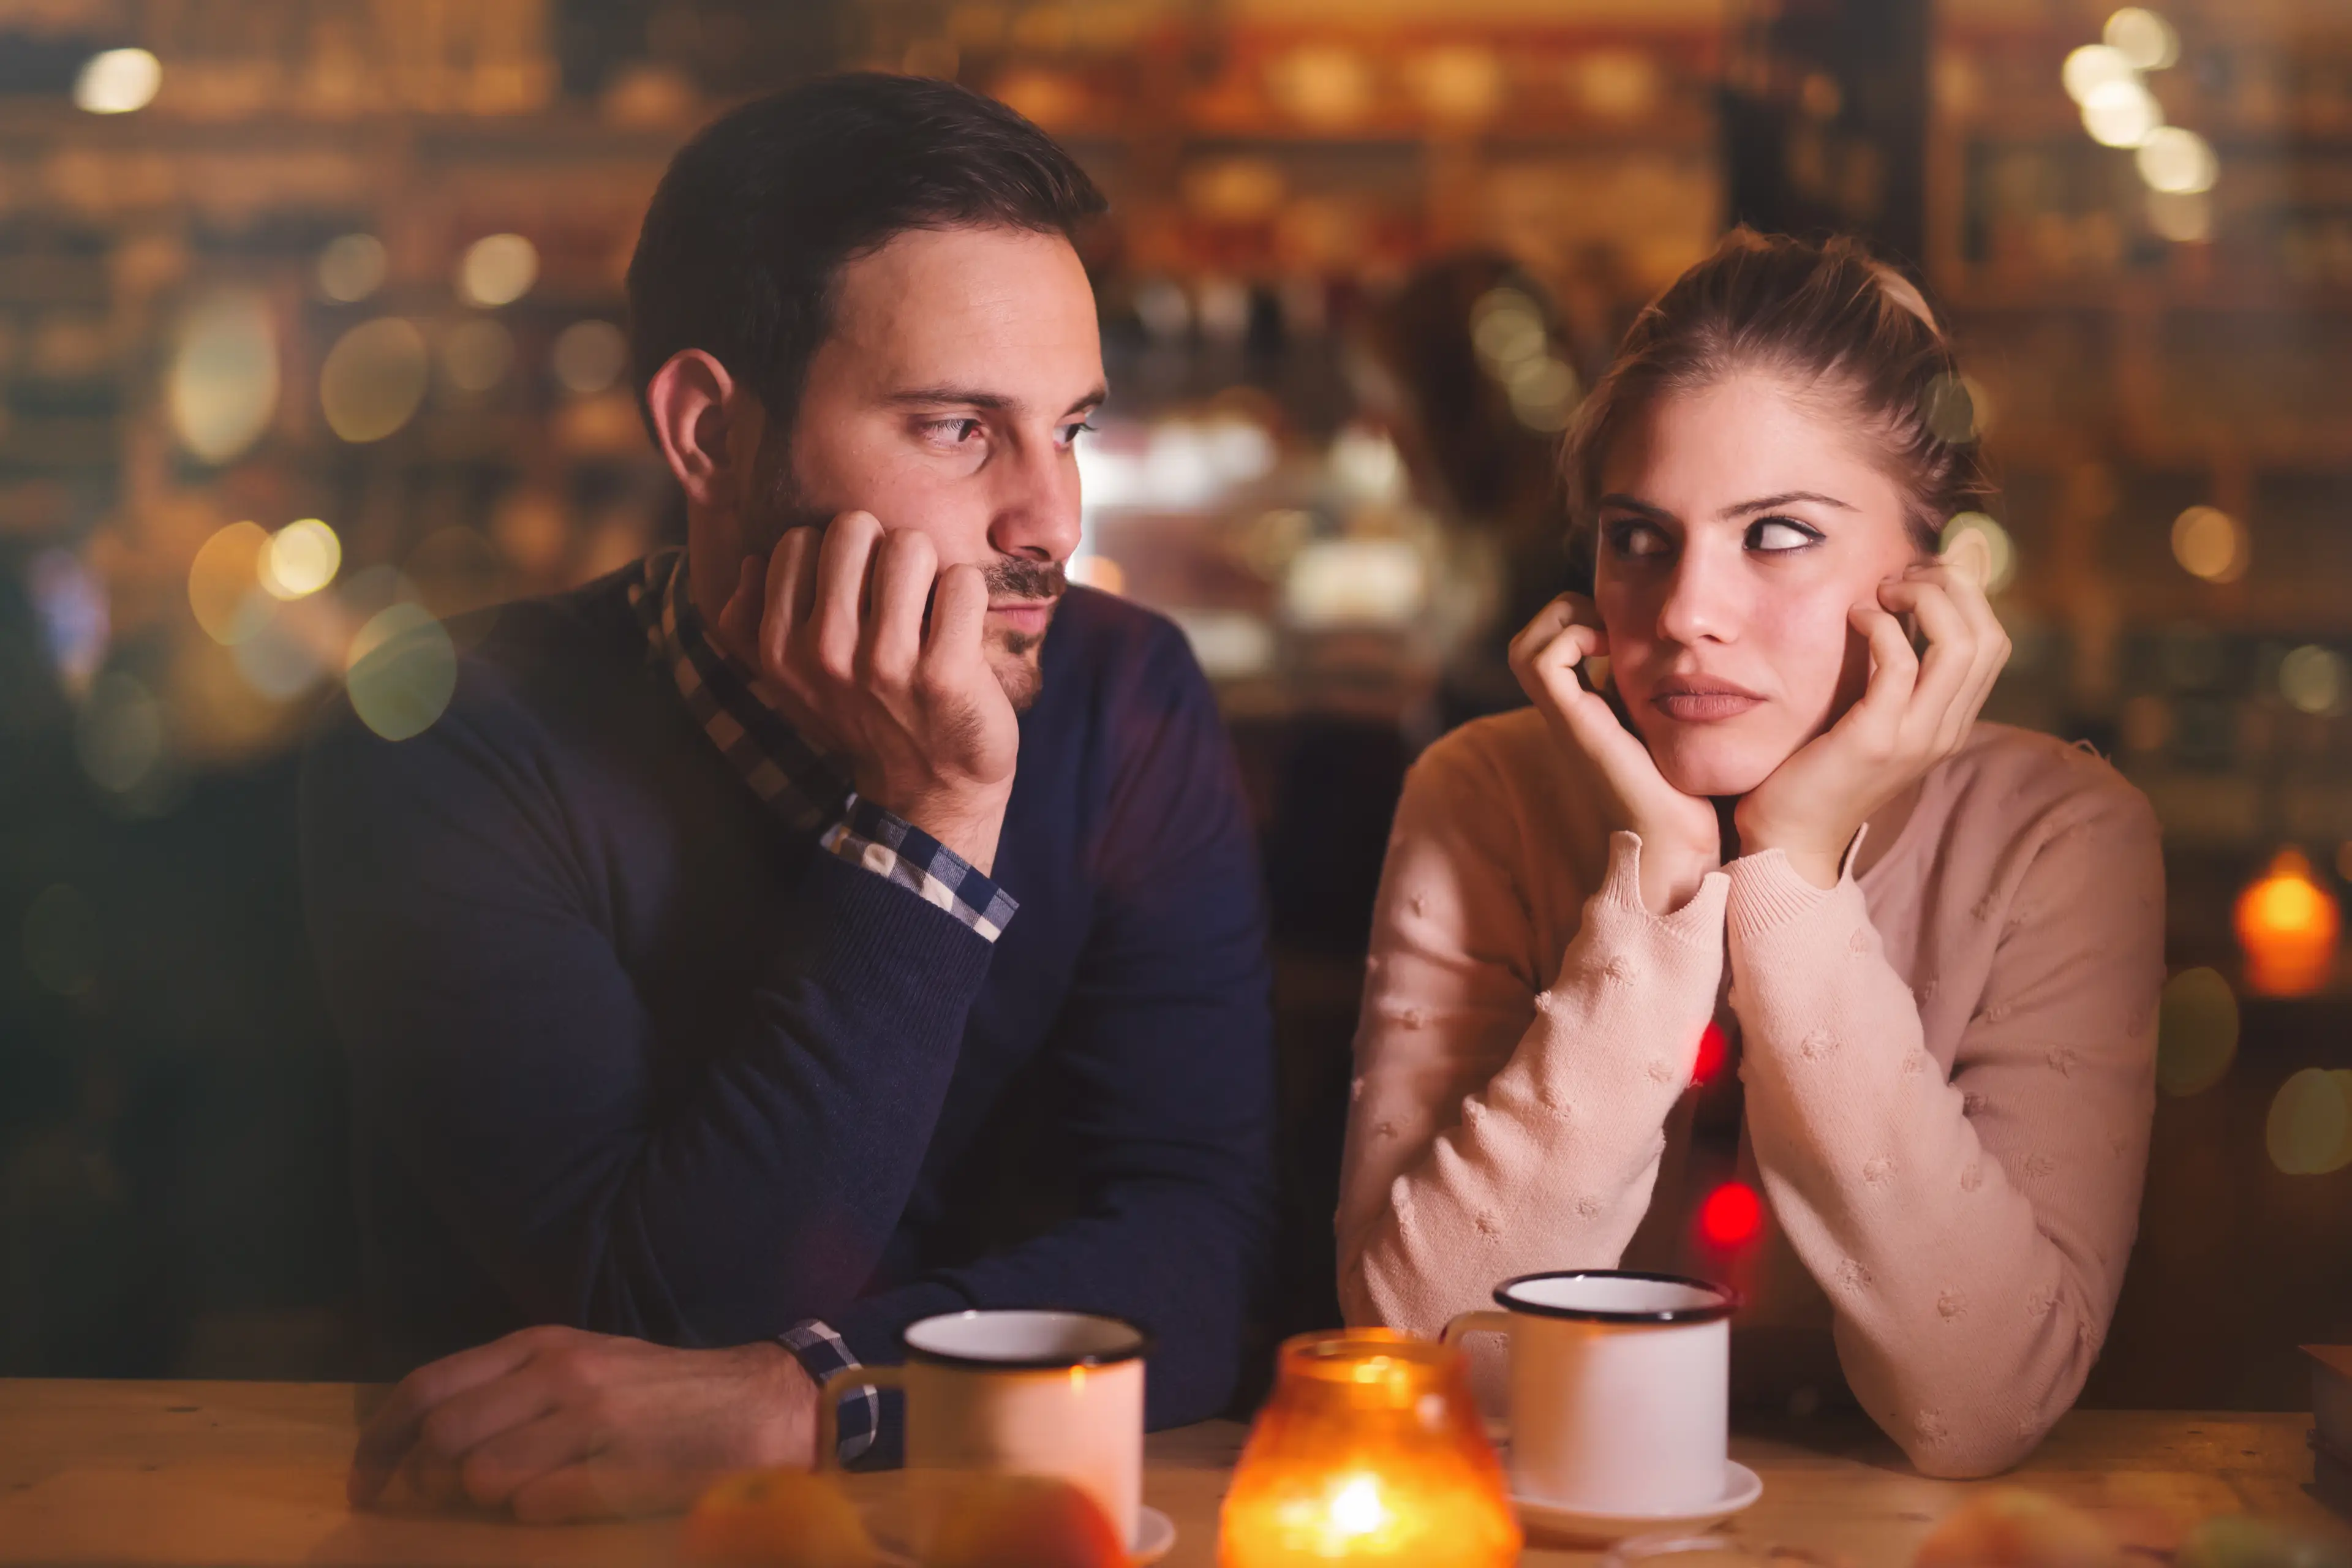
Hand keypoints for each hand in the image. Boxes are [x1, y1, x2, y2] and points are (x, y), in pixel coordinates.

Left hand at [348, 1326, 816, 1522]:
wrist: (759, 1403)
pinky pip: (539, 1506)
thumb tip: (426, 1442)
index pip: (427, 1387)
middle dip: (424, 1482)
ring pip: (483, 1475)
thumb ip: (509, 1388)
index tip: (365, 1486)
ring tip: (519, 1497)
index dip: (380, 1444)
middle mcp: (560, 1373)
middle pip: (443, 1434)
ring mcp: (593, 1420)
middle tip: (434, 1508)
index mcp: (541, 1345)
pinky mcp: (623, 1468)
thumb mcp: (581, 1363)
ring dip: (485, 1500)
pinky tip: (565, 1502)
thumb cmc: (660, 1391)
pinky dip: (535, 1514)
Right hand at [718, 511, 1018, 872]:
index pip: (798, 542)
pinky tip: (960, 630)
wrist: (928, 792)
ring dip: (929, 570)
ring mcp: (885, 664)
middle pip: (854, 528)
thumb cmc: (863, 722)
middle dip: (882, 550)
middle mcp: (824, 653)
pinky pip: (962, 582)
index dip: (835, 557)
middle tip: (898, 595)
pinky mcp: (945, 673)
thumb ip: (751, 626)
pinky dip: (968, 597)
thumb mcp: (789, 684)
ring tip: (929, 610)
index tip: (854, 595)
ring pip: (910, 545)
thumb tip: (749, 562)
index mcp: (780, 649)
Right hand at [1509, 593, 1721, 914]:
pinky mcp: (1575, 724)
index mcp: (1585, 715)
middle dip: (1565, 615)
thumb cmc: (1687, 795)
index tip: (1624, 630)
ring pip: (1526, 648)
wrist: (1677, 844)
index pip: (1550, 651)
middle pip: (1526, 644)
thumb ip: (1664, 700)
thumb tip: (1687, 662)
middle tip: (1612, 626)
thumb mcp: (1671, 730)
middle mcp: (1566, 716)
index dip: (1578, 622)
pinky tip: (1613, 652)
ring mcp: (1566, 721)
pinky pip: (1544, 661)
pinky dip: (1573, 639)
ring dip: (1564, 623)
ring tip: (1609, 636)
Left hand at [1733, 554, 2010, 888]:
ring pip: (1961, 644)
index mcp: (1950, 722)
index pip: (1992, 643)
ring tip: (1884, 589)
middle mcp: (1946, 730)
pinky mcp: (1876, 739)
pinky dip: (1882, 626)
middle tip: (1902, 574)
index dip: (1967, 594)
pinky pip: (1901, 663)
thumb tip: (1898, 611)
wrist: (1791, 839)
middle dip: (1953, 587)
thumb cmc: (1818, 770)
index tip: (1920, 573)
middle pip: (1988, 636)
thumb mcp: (1871, 718)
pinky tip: (1856, 616)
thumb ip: (1894, 675)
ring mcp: (1917, 737)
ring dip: (1925, 598)